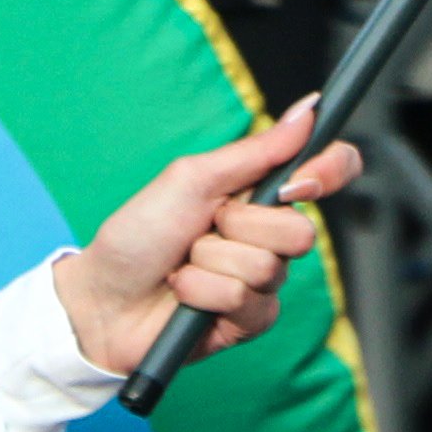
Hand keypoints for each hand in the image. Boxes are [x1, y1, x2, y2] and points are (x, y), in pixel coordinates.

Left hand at [58, 97, 359, 375]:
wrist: (102, 297)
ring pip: (269, 267)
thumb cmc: (139, 233)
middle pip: (302, 231)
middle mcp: (269, 235)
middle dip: (240, 227)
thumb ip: (256, 151)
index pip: (327, 172)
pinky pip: (246, 300)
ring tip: (184, 263)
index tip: (301, 180)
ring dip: (212, 261)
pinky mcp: (250, 320)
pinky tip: (184, 292)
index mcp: (259, 192)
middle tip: (203, 228)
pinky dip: (203, 291)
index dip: (330, 171)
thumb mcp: (191, 178)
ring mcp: (262, 281)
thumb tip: (307, 111)